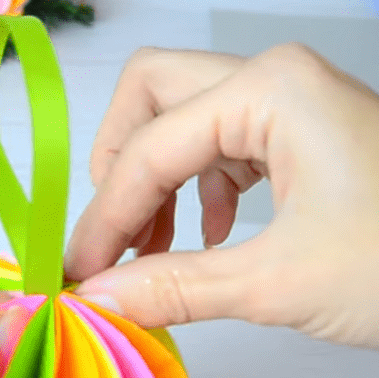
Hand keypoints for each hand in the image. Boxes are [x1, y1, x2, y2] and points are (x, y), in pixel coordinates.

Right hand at [65, 44, 378, 349]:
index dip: (103, 214)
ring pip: (182, 120)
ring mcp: (288, 104)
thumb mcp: (280, 282)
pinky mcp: (299, 137)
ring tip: (149, 250)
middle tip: (111, 234)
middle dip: (117, 166)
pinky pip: (218, 147)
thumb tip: (97, 297)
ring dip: (152, 182)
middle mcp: (273, 80)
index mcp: (269, 93)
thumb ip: (175, 286)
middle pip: (151, 97)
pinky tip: (207, 238)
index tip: (79, 272)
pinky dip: (194, 190)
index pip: (147, 149)